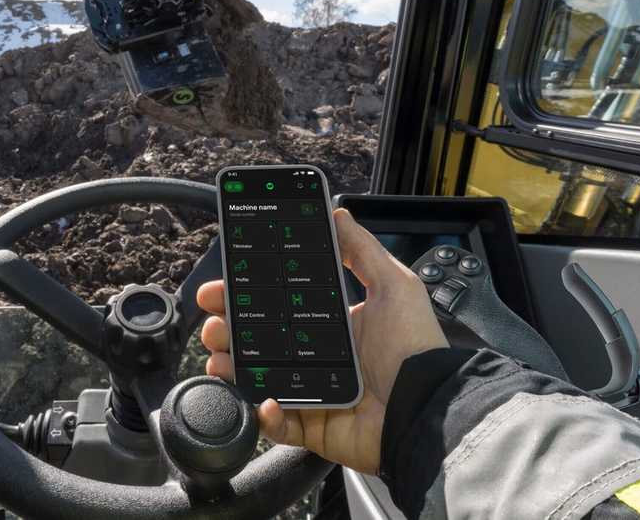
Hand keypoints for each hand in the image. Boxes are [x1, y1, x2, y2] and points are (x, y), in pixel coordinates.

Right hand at [198, 209, 446, 473]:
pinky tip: (261, 399)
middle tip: (213, 321)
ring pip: (255, 379)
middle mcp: (315, 358)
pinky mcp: (311, 426)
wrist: (427, 408)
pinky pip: (276, 424)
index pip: (276, 306)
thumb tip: (338, 213)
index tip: (222, 285)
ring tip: (220, 356)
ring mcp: (310, 393)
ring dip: (231, 367)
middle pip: (256, 342)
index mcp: (330, 326)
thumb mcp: (393, 285)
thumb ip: (363, 249)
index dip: (245, 295)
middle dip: (226, 329)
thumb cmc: (415, 346)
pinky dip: (262, 414)